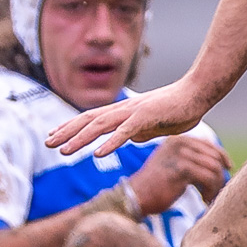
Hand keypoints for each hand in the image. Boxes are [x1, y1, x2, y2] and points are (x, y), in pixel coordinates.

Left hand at [46, 78, 214, 156]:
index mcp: (125, 112)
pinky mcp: (147, 117)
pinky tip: (97, 154)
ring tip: (63, 151)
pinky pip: (125, 132)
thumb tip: (130, 139)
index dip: (72, 127)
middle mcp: (124, 109)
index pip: (92, 119)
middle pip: (89, 120)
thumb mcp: (156, 125)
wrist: (199, 93)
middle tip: (47, 143)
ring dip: (80, 139)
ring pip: (101, 126)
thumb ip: (141, 131)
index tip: (54, 136)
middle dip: (66, 132)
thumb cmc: (179, 108)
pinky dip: (110, 143)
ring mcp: (134, 112)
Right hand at [127, 135, 231, 212]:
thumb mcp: (173, 166)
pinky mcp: (181, 169)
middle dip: (219, 176)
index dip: (221, 158)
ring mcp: (180, 155)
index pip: (208, 146)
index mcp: (177, 140)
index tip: (227, 170)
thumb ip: (191, 160)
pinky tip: (204, 199)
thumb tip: (218, 164)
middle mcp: (179, 143)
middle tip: (216, 192)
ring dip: (216, 185)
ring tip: (209, 197)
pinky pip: (209, 177)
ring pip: (214, 168)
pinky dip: (211, 191)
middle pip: (214, 157)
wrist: (134, 197)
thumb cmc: (155, 186)